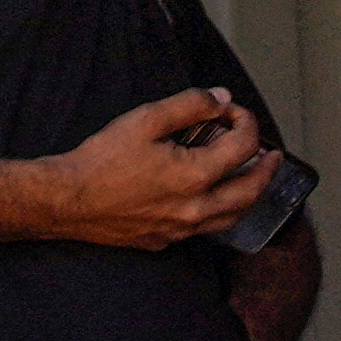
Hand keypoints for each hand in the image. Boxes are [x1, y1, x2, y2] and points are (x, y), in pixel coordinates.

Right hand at [22, 88, 285, 250]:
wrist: (67, 201)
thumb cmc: (101, 160)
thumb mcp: (145, 119)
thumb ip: (189, 105)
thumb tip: (220, 99)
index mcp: (196, 176)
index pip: (243, 146)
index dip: (246, 122)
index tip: (234, 112)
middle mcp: (196, 208)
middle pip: (251, 191)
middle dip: (267, 169)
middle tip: (273, 155)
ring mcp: (182, 230)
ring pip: (233, 216)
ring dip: (249, 195)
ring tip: (251, 177)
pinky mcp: (165, 241)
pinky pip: (206, 229)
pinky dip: (221, 211)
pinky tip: (213, 197)